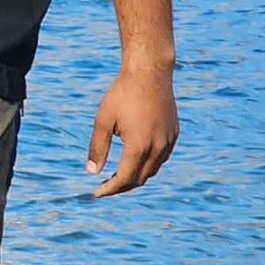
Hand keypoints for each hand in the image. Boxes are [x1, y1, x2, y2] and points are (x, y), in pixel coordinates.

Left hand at [85, 66, 178, 197]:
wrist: (149, 72)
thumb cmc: (122, 93)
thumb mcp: (103, 120)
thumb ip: (97, 147)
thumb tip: (91, 172)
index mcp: (139, 147)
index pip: (124, 179)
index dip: (110, 189)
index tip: (97, 193)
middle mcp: (157, 148)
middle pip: (140, 179)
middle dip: (122, 186)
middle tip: (106, 186)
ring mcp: (168, 141)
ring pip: (153, 170)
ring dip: (136, 176)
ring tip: (119, 174)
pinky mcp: (174, 133)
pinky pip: (162, 158)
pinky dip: (149, 164)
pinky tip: (137, 159)